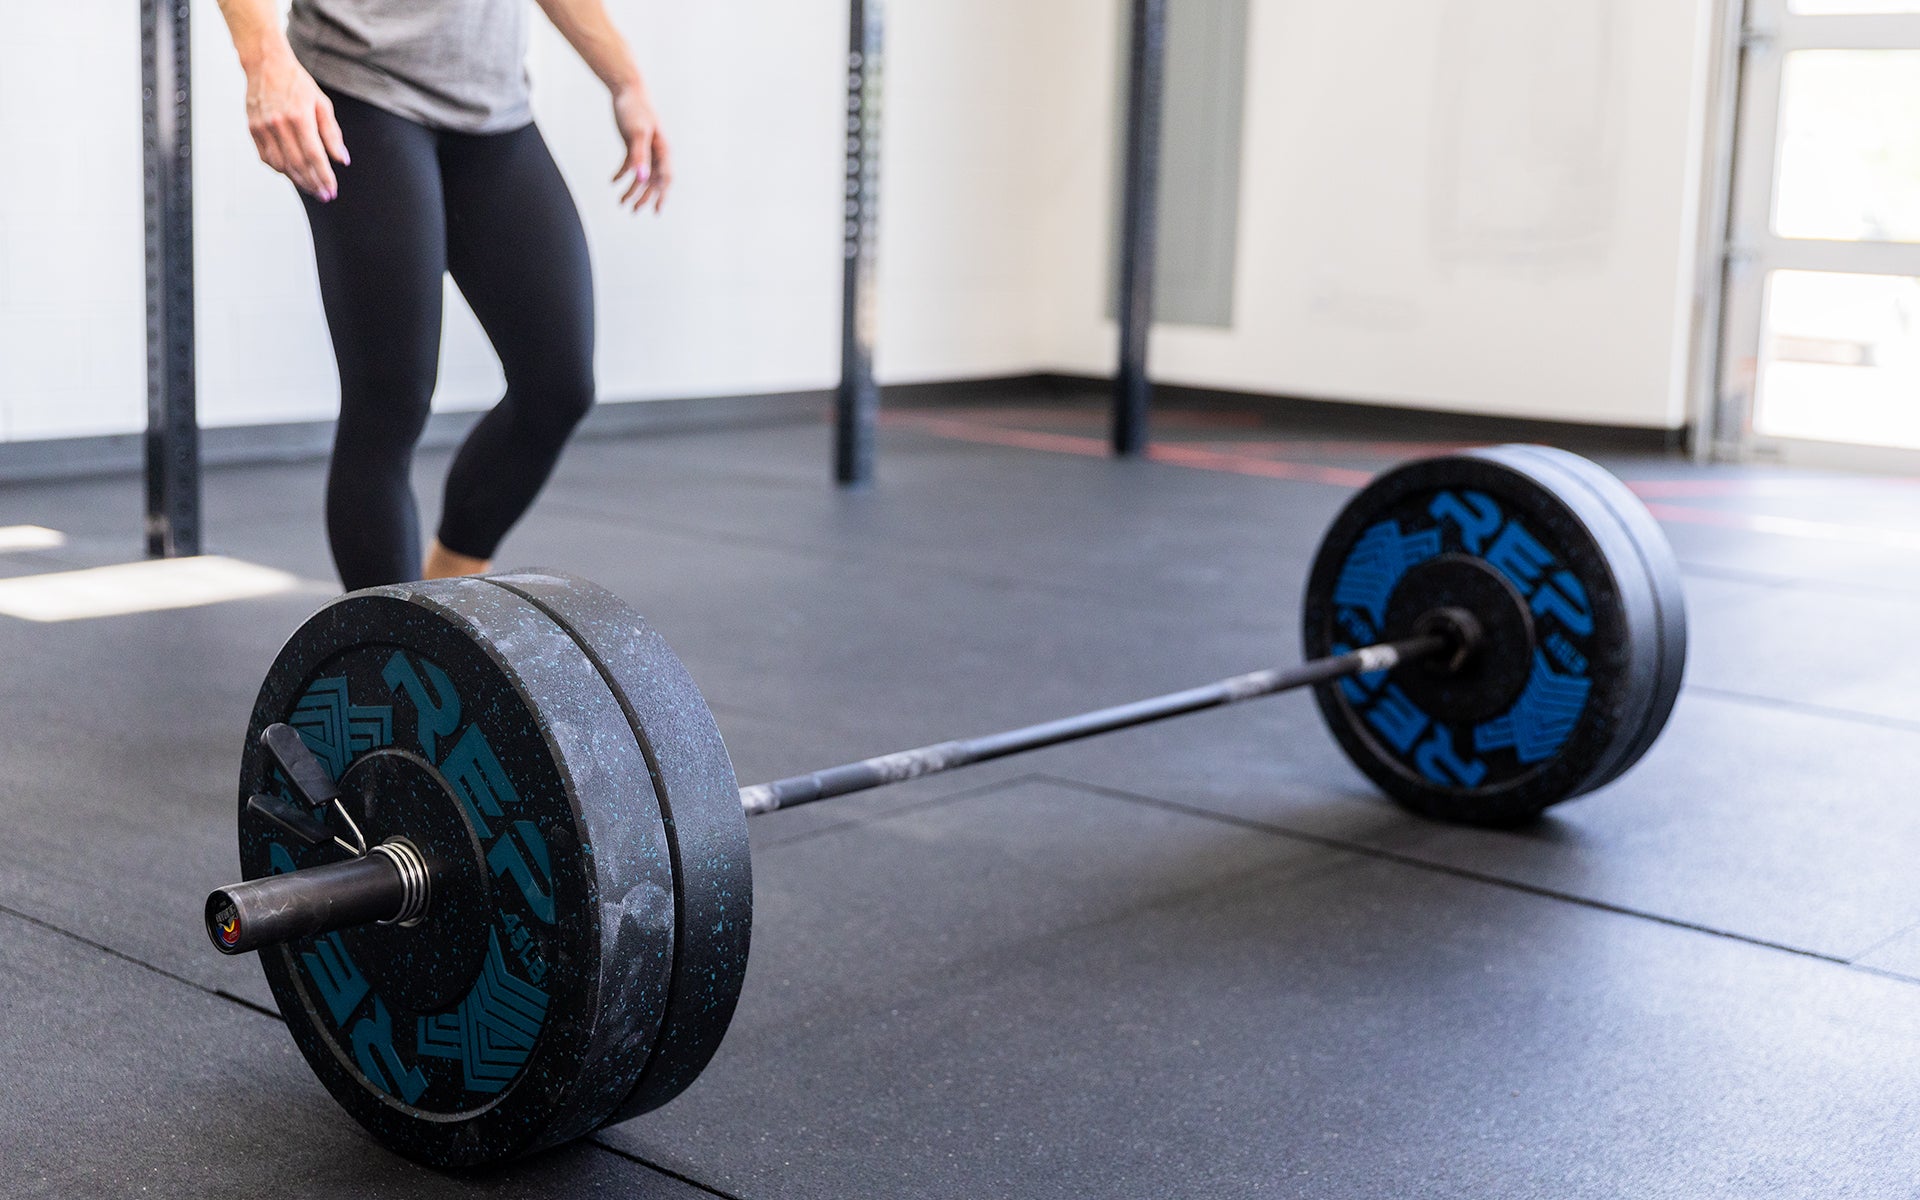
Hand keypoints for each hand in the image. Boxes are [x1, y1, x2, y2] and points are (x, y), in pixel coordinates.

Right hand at [244, 50, 348, 199]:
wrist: (265, 65)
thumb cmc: (297, 84)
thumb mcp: (322, 104)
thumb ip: (332, 133)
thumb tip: (343, 160)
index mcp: (299, 117)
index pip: (314, 155)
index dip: (324, 176)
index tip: (332, 190)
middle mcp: (279, 124)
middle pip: (297, 164)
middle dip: (312, 184)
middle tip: (324, 196)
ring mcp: (262, 127)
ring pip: (280, 165)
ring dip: (297, 180)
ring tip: (311, 187)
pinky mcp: (252, 129)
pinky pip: (266, 158)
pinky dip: (280, 169)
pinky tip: (292, 174)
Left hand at [610, 85, 670, 212]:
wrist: (627, 89)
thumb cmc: (635, 109)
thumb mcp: (636, 133)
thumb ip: (639, 156)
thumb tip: (642, 179)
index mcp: (662, 150)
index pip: (665, 178)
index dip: (661, 195)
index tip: (655, 211)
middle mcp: (657, 151)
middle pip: (653, 180)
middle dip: (644, 197)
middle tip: (633, 211)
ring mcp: (646, 148)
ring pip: (642, 175)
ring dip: (632, 190)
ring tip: (621, 203)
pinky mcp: (634, 144)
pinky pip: (631, 165)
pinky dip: (623, 174)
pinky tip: (613, 182)